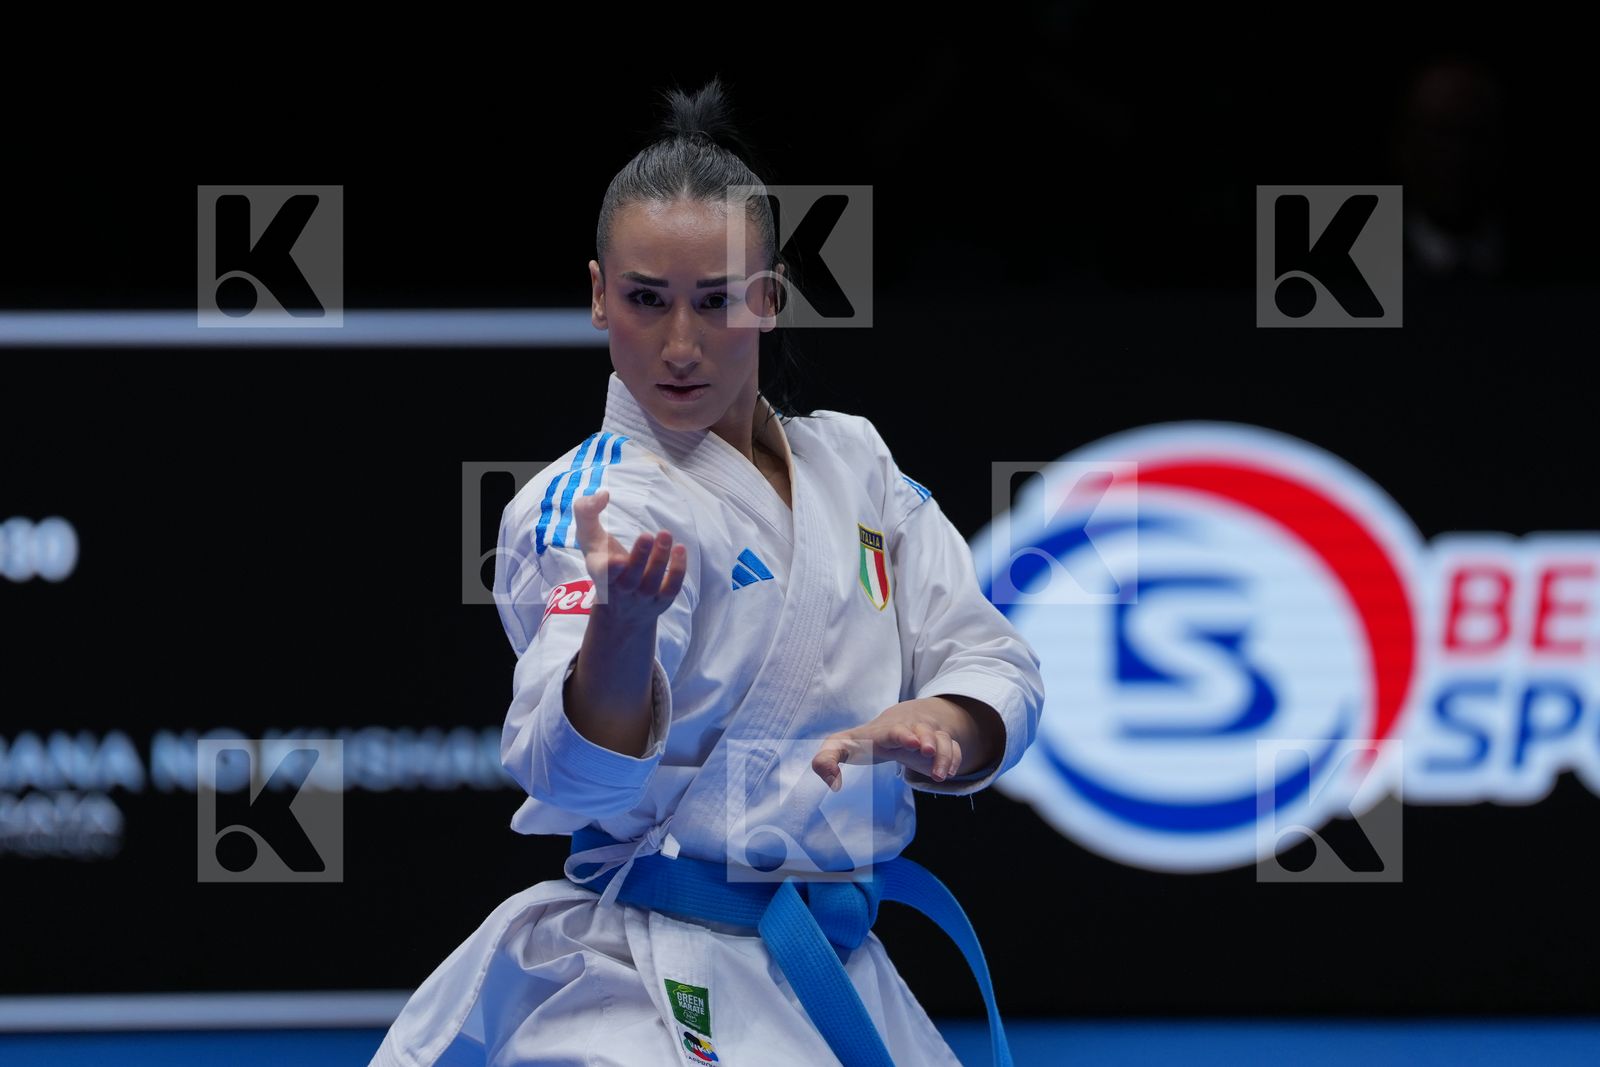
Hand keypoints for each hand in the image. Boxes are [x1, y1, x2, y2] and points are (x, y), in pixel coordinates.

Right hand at [571, 488, 688, 627]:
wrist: (620, 609)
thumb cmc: (603, 561)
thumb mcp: (589, 538)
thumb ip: (586, 512)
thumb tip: (603, 495)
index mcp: (600, 573)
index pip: (602, 573)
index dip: (609, 568)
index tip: (617, 559)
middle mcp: (620, 589)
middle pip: (629, 577)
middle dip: (639, 557)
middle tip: (647, 535)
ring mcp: (642, 597)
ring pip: (651, 582)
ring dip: (660, 558)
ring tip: (665, 534)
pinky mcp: (661, 601)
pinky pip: (671, 588)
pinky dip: (677, 570)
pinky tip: (680, 549)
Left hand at [811, 697, 993, 791]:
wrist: (901, 721)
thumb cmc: (868, 739)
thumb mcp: (843, 745)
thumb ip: (826, 760)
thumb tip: (831, 783)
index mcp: (887, 730)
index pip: (894, 730)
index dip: (901, 735)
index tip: (908, 742)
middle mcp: (911, 729)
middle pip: (924, 731)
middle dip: (928, 740)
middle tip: (928, 751)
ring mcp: (929, 736)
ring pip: (944, 740)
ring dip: (944, 755)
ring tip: (941, 775)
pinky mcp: (942, 744)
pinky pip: (955, 748)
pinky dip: (956, 759)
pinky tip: (950, 772)